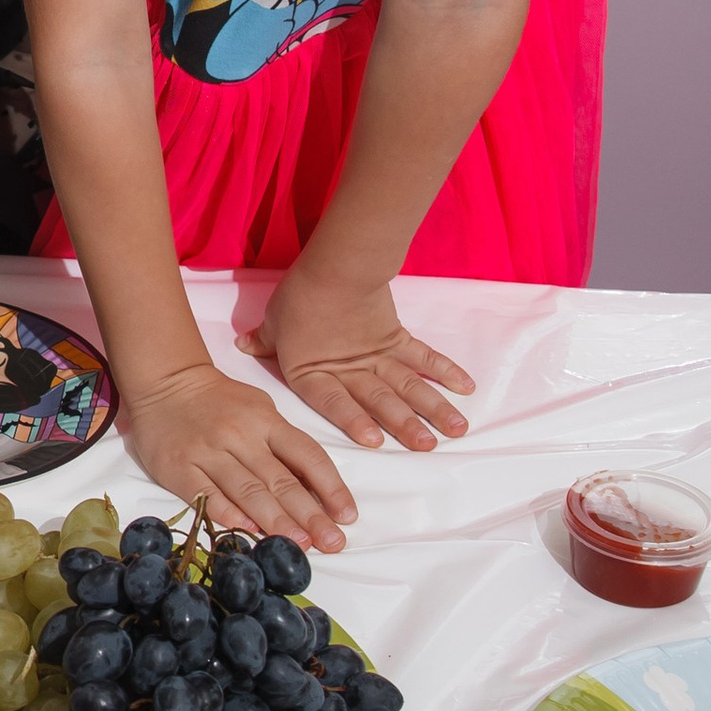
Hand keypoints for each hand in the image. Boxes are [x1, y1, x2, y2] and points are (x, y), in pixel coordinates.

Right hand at [119, 356, 356, 553]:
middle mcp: (240, 436)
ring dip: (277, 521)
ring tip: (300, 545)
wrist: (166, 382)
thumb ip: (283, 443)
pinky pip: (208, 496)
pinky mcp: (180, 468)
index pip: (307, 455)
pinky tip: (250, 532)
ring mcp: (208, 453)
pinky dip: (230, 515)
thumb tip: (312, 486)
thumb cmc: (220, 401)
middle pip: (280, 480)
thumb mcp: (259, 409)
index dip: (330, 487)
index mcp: (265, 420)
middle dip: (310, 515)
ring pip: (248, 492)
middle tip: (332, 542)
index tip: (347, 515)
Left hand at [239, 268, 473, 455]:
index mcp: (315, 371)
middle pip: (379, 400)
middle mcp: (350, 368)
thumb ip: (263, 340)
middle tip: (427, 447)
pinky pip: (424, 357)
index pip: (333, 402)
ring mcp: (378, 354)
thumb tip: (244, 345)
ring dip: (433, 407)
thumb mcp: (274, 320)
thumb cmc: (299, 294)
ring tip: (456, 430)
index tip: (374, 440)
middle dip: (406, 424)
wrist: (335, 264)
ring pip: (408, 385)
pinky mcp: (397, 336)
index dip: (352, 420)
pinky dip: (446, 370)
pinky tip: (466, 388)